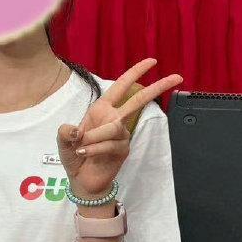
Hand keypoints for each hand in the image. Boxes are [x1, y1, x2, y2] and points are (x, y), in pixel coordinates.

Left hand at [57, 58, 182, 199]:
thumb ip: (65, 133)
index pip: (121, 87)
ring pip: (113, 128)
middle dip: (157, 87)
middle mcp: (114, 118)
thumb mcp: (64, 141)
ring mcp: (121, 134)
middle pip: (139, 100)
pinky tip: (85, 153)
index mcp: (102, 109)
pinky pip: (110, 144)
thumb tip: (74, 130)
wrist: (82, 180)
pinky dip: (94, 149)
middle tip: (177, 77)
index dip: (135, 72)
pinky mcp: (124, 149)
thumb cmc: (74, 155)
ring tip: (81, 146)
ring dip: (94, 137)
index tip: (153, 62)